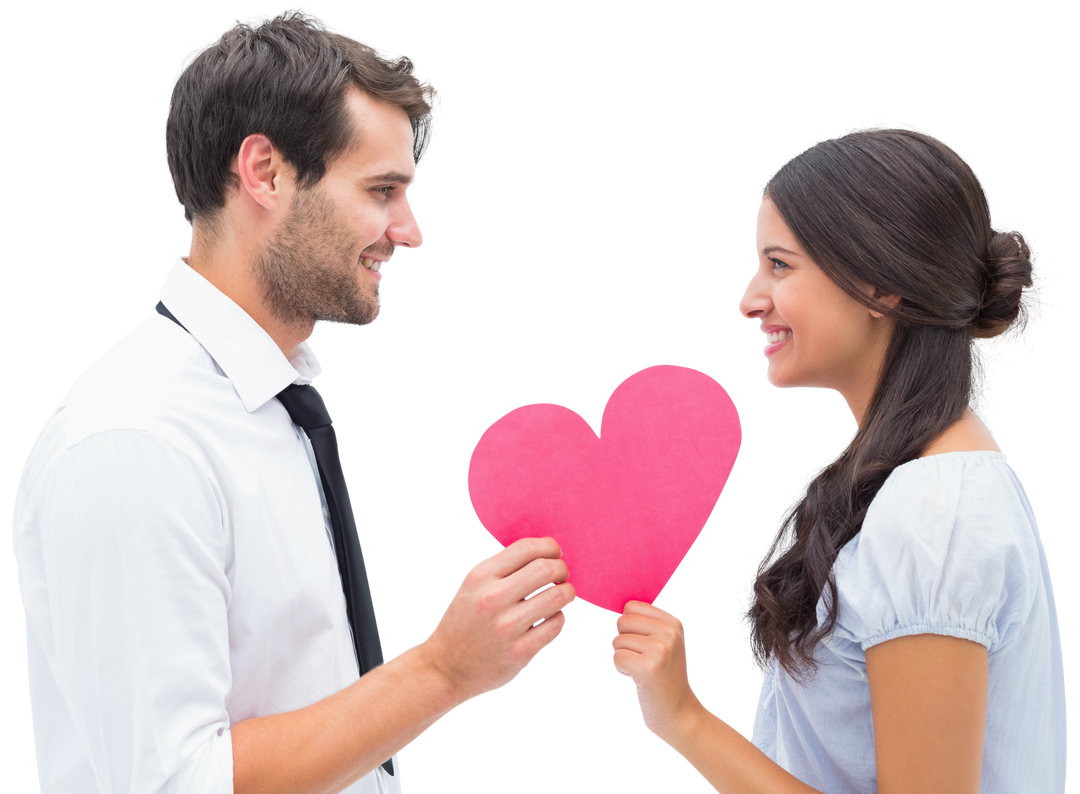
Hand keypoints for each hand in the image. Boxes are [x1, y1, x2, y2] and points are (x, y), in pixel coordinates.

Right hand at [420, 536, 575, 705]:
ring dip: (567, 593)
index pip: (527, 548)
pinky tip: (551, 619)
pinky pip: (557, 625)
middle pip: (546, 569)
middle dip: (562, 569)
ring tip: (562, 597)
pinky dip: (560, 618)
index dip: (550, 547)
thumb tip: (546, 554)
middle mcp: (492, 599)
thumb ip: (503, 569)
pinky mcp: (520, 652)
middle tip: (562, 576)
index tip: (555, 553)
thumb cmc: (466, 622)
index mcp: (480, 577)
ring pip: (558, 597)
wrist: (445, 668)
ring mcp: (507, 627)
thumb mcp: (473, 586)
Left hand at [610, 600, 700, 741]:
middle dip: (623, 641)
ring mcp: (661, 649)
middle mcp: (670, 632)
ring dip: (622, 657)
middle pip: (622, 621)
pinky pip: (616, 657)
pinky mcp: (649, 667)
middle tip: (641, 659)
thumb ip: (648, 623)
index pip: (631, 606)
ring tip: (641, 670)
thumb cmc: (665, 678)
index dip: (628, 626)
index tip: (643, 644)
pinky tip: (636, 679)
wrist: (680, 715)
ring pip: (617, 640)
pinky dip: (620, 669)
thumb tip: (618, 607)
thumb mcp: (666, 644)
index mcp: (674, 622)